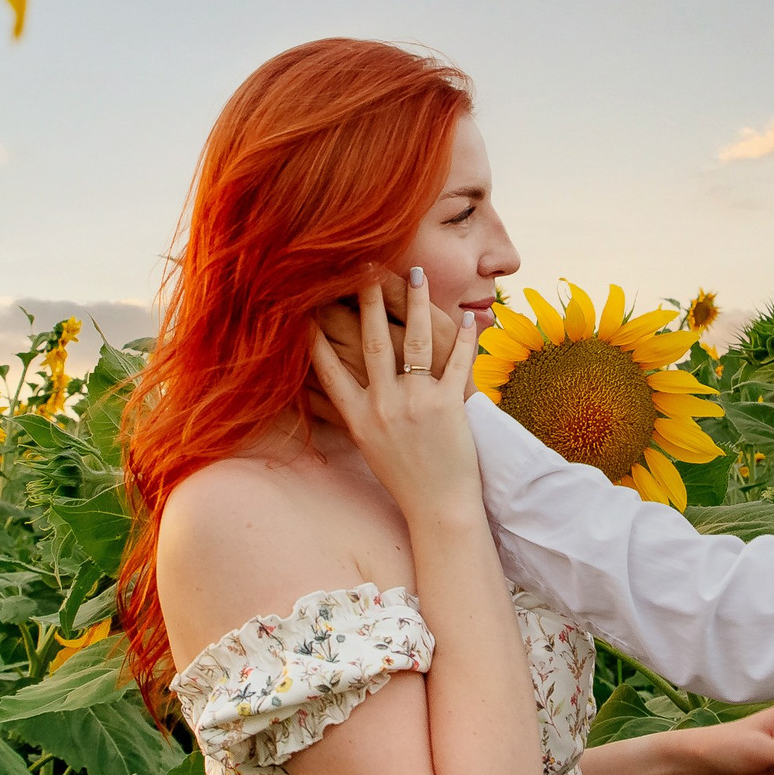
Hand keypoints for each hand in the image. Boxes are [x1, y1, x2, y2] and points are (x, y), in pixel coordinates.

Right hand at [310, 271, 484, 526]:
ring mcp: (417, 405)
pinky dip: (464, 339)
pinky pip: (456, 364)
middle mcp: (383, 407)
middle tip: (366, 266)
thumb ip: (350, 410)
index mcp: (358, 417)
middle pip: (374, 343)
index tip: (307, 303)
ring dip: (416, 303)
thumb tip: (324, 386)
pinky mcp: (449, 407)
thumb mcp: (366, 444)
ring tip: (417, 273)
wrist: (438, 508)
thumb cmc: (402, 476)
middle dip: (369, 300)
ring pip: (416, 343)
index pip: (329, 368)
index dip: (316, 334)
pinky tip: (466, 316)